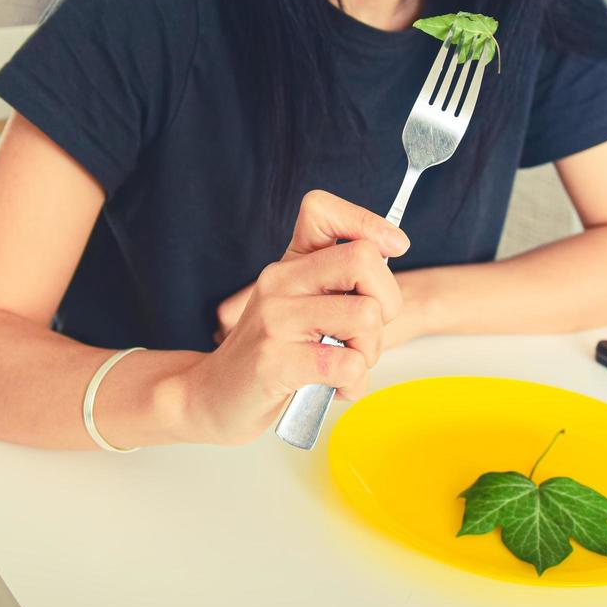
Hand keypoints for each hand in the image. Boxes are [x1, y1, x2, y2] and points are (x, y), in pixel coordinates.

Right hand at [181, 190, 409, 444]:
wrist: (213, 396)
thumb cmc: (271, 352)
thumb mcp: (299, 305)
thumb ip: (337, 283)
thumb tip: (390, 254)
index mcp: (288, 263)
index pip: (321, 210)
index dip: (368, 222)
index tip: (394, 248)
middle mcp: (279, 281)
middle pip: (363, 259)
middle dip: (388, 301)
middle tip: (366, 331)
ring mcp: (274, 319)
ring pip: (364, 315)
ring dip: (370, 351)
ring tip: (346, 365)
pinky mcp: (274, 361)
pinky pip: (347, 364)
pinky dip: (354, 383)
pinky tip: (334, 389)